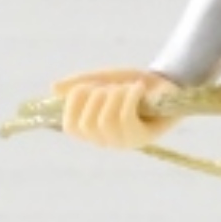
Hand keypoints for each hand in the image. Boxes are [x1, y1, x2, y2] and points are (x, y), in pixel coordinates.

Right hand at [51, 67, 175, 148]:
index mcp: (93, 130)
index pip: (71, 127)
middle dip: (96, 98)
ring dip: (114, 96)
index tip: (87, 87)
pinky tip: (137, 89)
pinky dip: (129, 97)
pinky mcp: (143, 137)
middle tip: (111, 86)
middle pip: (87, 125)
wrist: (167, 83)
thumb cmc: (132, 84)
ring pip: (106, 121)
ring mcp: (125, 142)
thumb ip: (80, 84)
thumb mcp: (103, 79)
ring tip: (126, 88)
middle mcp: (106, 141)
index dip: (74, 104)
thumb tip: (53, 88)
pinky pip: (126, 118)